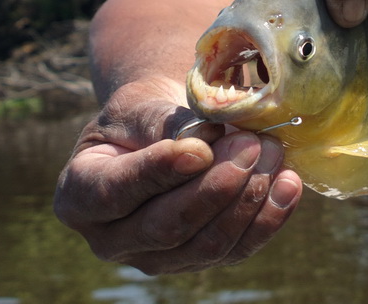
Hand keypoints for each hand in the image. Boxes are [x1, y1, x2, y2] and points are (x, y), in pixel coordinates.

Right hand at [53, 77, 301, 273]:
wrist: (161, 134)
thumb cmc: (142, 116)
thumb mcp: (138, 106)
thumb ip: (161, 124)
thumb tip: (203, 145)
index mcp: (79, 195)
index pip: (117, 192)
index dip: (159, 172)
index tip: (199, 147)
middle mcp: (111, 239)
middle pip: (167, 226)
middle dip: (217, 186)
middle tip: (252, 144)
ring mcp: (157, 258)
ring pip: (208, 245)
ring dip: (248, 199)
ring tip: (273, 152)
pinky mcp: (199, 261)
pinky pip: (238, 250)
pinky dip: (269, 217)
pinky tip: (288, 183)